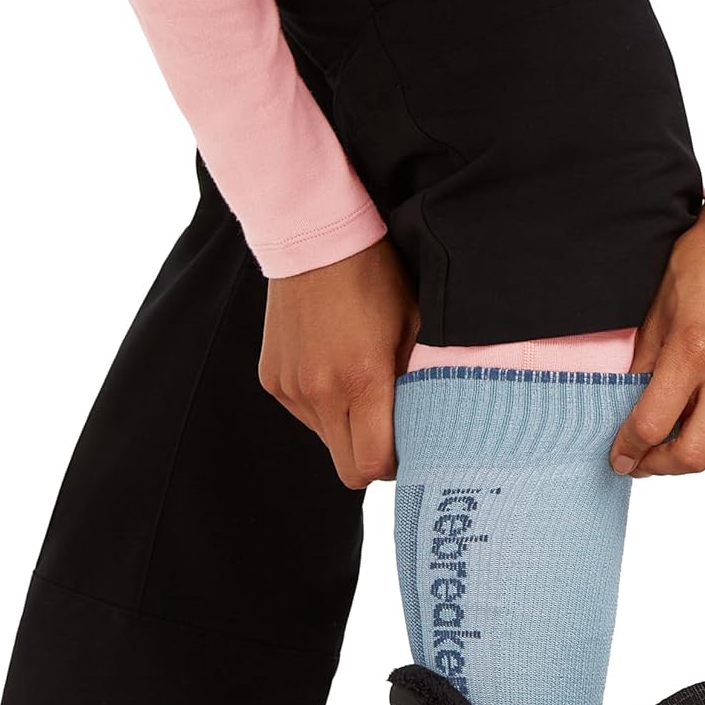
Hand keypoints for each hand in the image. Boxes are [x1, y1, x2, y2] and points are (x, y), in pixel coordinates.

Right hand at [259, 237, 419, 488]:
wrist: (315, 236)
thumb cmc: (376, 277)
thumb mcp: (416, 326)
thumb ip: (422, 382)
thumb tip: (432, 426)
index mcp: (362, 379)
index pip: (371, 466)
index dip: (392, 467)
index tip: (408, 449)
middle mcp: (320, 391)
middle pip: (347, 467)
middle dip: (371, 457)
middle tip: (390, 429)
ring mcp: (291, 387)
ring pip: (327, 441)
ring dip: (347, 428)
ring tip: (360, 384)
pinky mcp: (272, 379)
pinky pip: (305, 414)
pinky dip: (323, 406)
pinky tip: (334, 368)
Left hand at [610, 199, 704, 477]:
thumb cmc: (704, 265)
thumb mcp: (657, 313)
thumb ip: (645, 370)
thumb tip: (630, 419)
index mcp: (693, 351)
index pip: (652, 427)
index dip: (629, 451)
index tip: (621, 459)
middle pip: (695, 458)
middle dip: (663, 465)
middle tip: (649, 457)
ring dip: (700, 445)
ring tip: (687, 424)